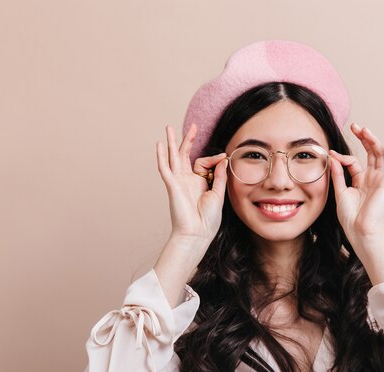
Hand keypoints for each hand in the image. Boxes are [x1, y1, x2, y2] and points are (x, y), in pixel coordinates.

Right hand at [156, 123, 227, 243]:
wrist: (198, 233)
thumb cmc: (208, 219)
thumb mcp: (218, 194)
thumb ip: (219, 176)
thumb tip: (223, 159)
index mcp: (198, 182)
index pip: (203, 162)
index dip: (214, 158)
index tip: (224, 157)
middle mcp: (187, 180)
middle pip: (185, 155)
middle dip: (188, 140)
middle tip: (192, 125)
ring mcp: (178, 182)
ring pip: (173, 158)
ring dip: (171, 142)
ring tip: (168, 127)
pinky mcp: (172, 186)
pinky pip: (165, 169)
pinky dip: (161, 157)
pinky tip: (159, 145)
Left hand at [329, 123, 383, 243]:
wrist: (360, 230)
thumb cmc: (350, 217)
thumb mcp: (340, 192)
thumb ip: (338, 174)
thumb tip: (333, 156)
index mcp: (360, 181)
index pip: (353, 161)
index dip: (342, 156)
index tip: (331, 154)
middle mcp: (372, 178)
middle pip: (369, 153)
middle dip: (363, 139)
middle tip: (354, 126)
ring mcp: (380, 180)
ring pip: (380, 155)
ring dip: (373, 141)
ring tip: (364, 129)